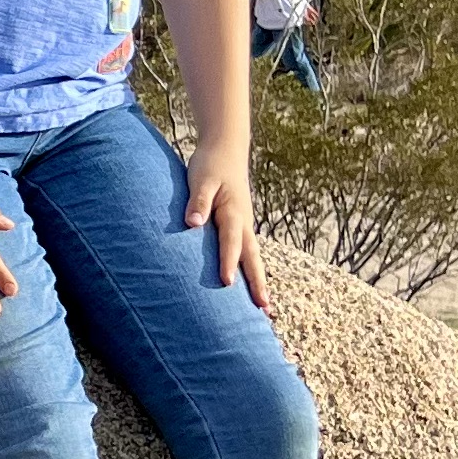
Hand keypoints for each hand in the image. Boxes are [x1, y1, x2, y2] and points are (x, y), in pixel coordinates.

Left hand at [183, 137, 271, 312]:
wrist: (225, 149)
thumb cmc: (210, 164)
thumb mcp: (201, 179)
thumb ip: (197, 201)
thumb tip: (193, 223)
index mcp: (234, 212)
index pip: (230, 242)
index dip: (227, 262)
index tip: (227, 284)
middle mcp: (244, 222)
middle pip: (252, 257)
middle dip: (257, 283)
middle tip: (264, 309)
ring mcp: (244, 225)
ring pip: (253, 257)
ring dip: (258, 280)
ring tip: (264, 306)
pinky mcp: (239, 225)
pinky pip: (246, 251)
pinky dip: (250, 268)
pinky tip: (249, 285)